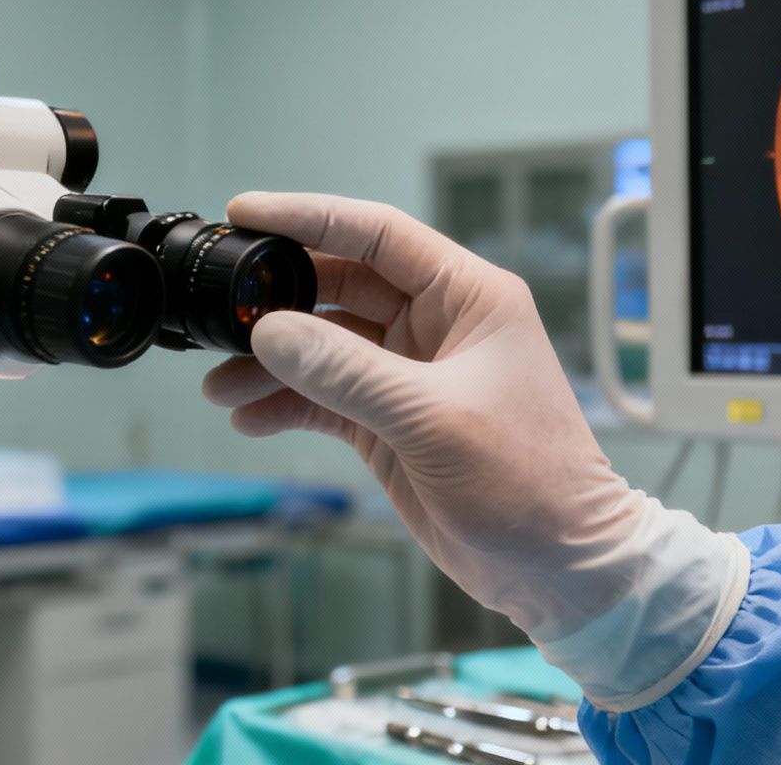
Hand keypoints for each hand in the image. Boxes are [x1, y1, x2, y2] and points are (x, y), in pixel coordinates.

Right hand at [204, 192, 746, 707]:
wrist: (560, 568)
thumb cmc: (531, 481)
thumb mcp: (433, 417)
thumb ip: (346, 372)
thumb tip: (272, 333)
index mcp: (468, 297)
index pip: (377, 233)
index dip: (309, 216)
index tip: (246, 211)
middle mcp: (436, 325)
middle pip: (339, 285)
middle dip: (277, 299)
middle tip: (222, 311)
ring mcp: (410, 374)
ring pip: (322, 346)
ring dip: (271, 363)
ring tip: (221, 385)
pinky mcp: (390, 422)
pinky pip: (323, 397)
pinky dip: (284, 405)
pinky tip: (249, 417)